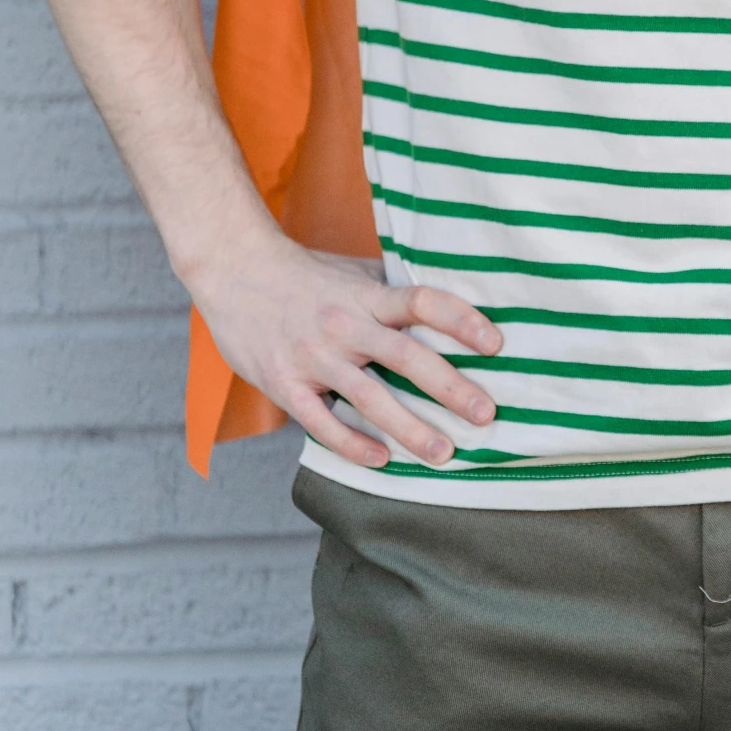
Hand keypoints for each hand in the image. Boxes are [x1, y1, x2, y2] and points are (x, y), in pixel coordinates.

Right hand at [190, 231, 503, 470]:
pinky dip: (352, 443)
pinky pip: (321, 421)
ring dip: (410, 428)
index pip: (423, 302)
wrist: (235, 270)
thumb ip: (392, 291)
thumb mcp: (353, 273)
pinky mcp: (284, 383)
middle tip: (486, 414)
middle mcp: (345, 325)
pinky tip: (382, 460)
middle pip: (406, 357)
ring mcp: (314, 357)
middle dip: (450, 388)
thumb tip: (445, 306)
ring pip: (369, 397)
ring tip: (444, 452)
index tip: (495, 343)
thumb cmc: (304, 274)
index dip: (461, 320)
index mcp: (366, 295)